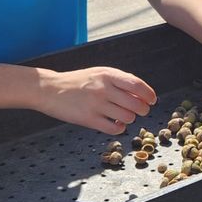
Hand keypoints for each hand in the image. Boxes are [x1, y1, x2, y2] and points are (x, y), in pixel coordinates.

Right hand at [34, 66, 156, 133]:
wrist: (50, 89)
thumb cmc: (78, 81)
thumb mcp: (99, 73)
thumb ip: (120, 81)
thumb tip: (143, 94)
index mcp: (108, 74)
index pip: (138, 85)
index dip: (149, 95)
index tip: (152, 100)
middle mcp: (104, 88)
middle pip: (137, 104)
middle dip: (143, 110)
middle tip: (140, 111)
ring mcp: (96, 104)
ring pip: (127, 117)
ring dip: (129, 119)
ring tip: (122, 116)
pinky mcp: (88, 119)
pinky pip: (114, 128)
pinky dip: (119, 128)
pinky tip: (114, 124)